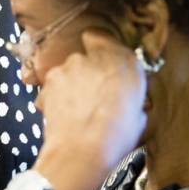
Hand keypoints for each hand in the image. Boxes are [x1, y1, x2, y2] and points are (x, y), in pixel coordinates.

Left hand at [36, 30, 148, 189]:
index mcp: (125, 61)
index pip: (105, 39)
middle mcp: (96, 57)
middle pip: (85, 59)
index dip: (100, 49)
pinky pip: (52, 85)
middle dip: (86, 74)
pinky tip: (62, 114)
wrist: (82, 150)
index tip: (100, 62)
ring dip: (70, 85)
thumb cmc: (116, 136)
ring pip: (68, 72)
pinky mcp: (50, 80)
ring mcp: (70, 66)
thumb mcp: (138, 116)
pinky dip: (54, 96)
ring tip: (76, 111)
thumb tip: (127, 100)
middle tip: (91, 97)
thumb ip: (131, 97)